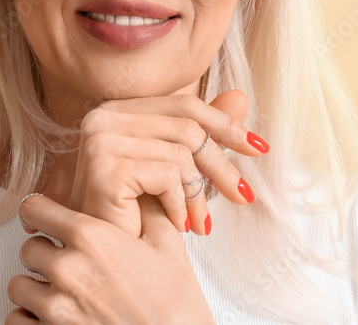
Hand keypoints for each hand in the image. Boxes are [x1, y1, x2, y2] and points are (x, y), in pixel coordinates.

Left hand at [6, 192, 215, 323]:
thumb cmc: (176, 305)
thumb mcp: (168, 245)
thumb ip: (144, 211)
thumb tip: (135, 192)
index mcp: (92, 238)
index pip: (36, 209)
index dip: (39, 212)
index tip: (43, 219)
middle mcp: (67, 269)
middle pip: (27, 249)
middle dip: (45, 254)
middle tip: (66, 264)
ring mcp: (56, 307)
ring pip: (18, 286)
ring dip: (35, 288)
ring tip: (60, 293)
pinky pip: (16, 321)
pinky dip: (28, 318)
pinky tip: (49, 317)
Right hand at [63, 89, 269, 238]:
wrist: (99, 260)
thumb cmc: (130, 216)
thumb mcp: (171, 169)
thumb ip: (201, 131)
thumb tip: (240, 98)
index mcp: (116, 110)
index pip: (183, 104)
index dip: (225, 125)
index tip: (258, 148)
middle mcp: (102, 117)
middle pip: (187, 127)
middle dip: (222, 165)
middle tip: (243, 195)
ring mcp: (100, 140)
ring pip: (181, 153)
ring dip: (199, 195)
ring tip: (201, 223)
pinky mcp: (104, 168)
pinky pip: (168, 176)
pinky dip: (180, 205)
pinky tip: (178, 226)